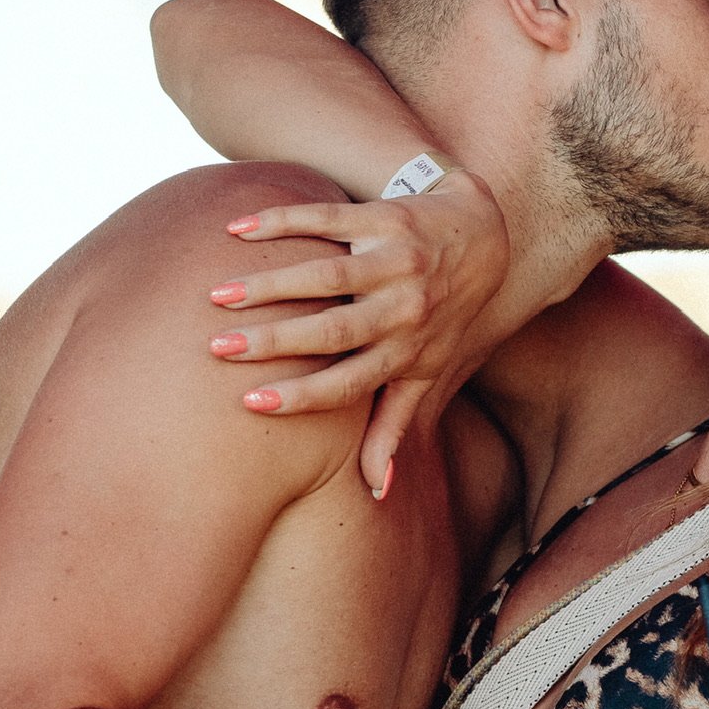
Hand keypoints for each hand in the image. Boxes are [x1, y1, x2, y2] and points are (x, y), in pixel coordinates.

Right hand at [210, 168, 509, 493]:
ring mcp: (397, 261)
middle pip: (333, 330)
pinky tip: (238, 229)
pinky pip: (330, 218)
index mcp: (406, 353)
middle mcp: (404, 310)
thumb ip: (395, 426)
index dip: (303, 396)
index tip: (250, 402)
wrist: (491, 238)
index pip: (349, 383)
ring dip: (271, 283)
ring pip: (328, 275)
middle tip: (218, 347)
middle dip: (275, 341)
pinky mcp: (388, 218)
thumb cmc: (447, 315)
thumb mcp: (428, 372)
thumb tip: (375, 490)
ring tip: (218, 294)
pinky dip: (283, 221)